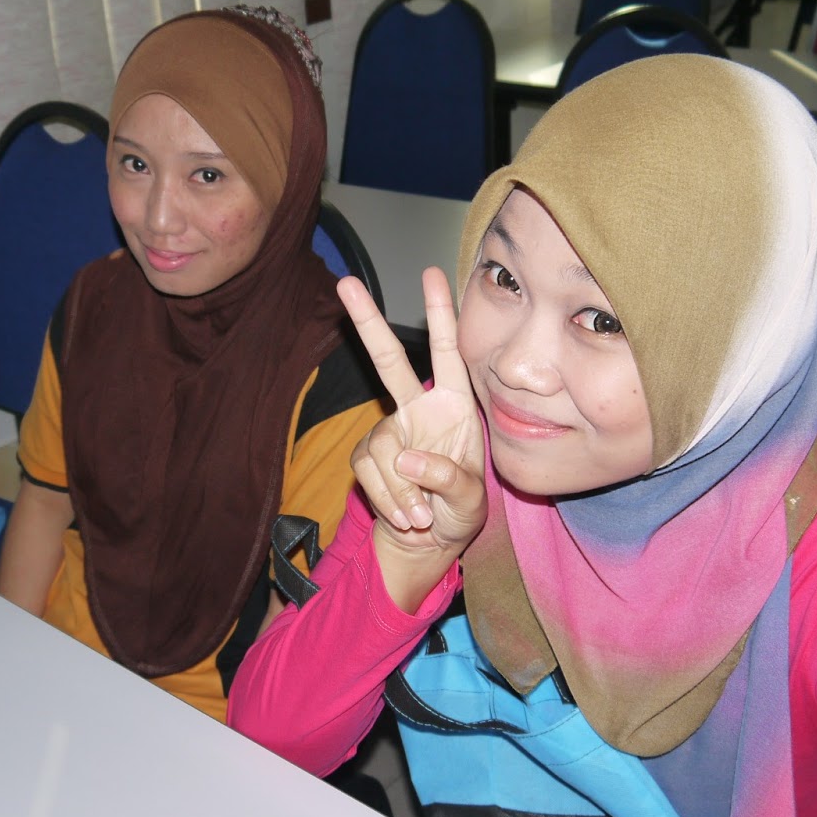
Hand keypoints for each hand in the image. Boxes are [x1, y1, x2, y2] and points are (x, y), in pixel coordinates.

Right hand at [338, 270, 485, 610]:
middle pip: (388, 362)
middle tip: (345, 283)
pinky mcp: (367, 457)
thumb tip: (407, 460)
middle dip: (367, 322)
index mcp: (455, 408)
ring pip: (382, 449)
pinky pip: (369, 472)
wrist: (427, 542)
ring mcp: (389, 432)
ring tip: (421, 516)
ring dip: (400, 490)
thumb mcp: (470, 500)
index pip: (447, 355)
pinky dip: (388, 499)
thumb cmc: (460, 513)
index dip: (440, 315)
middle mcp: (418, 410)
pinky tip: (406, 516)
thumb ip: (448, 477)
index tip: (432, 274)